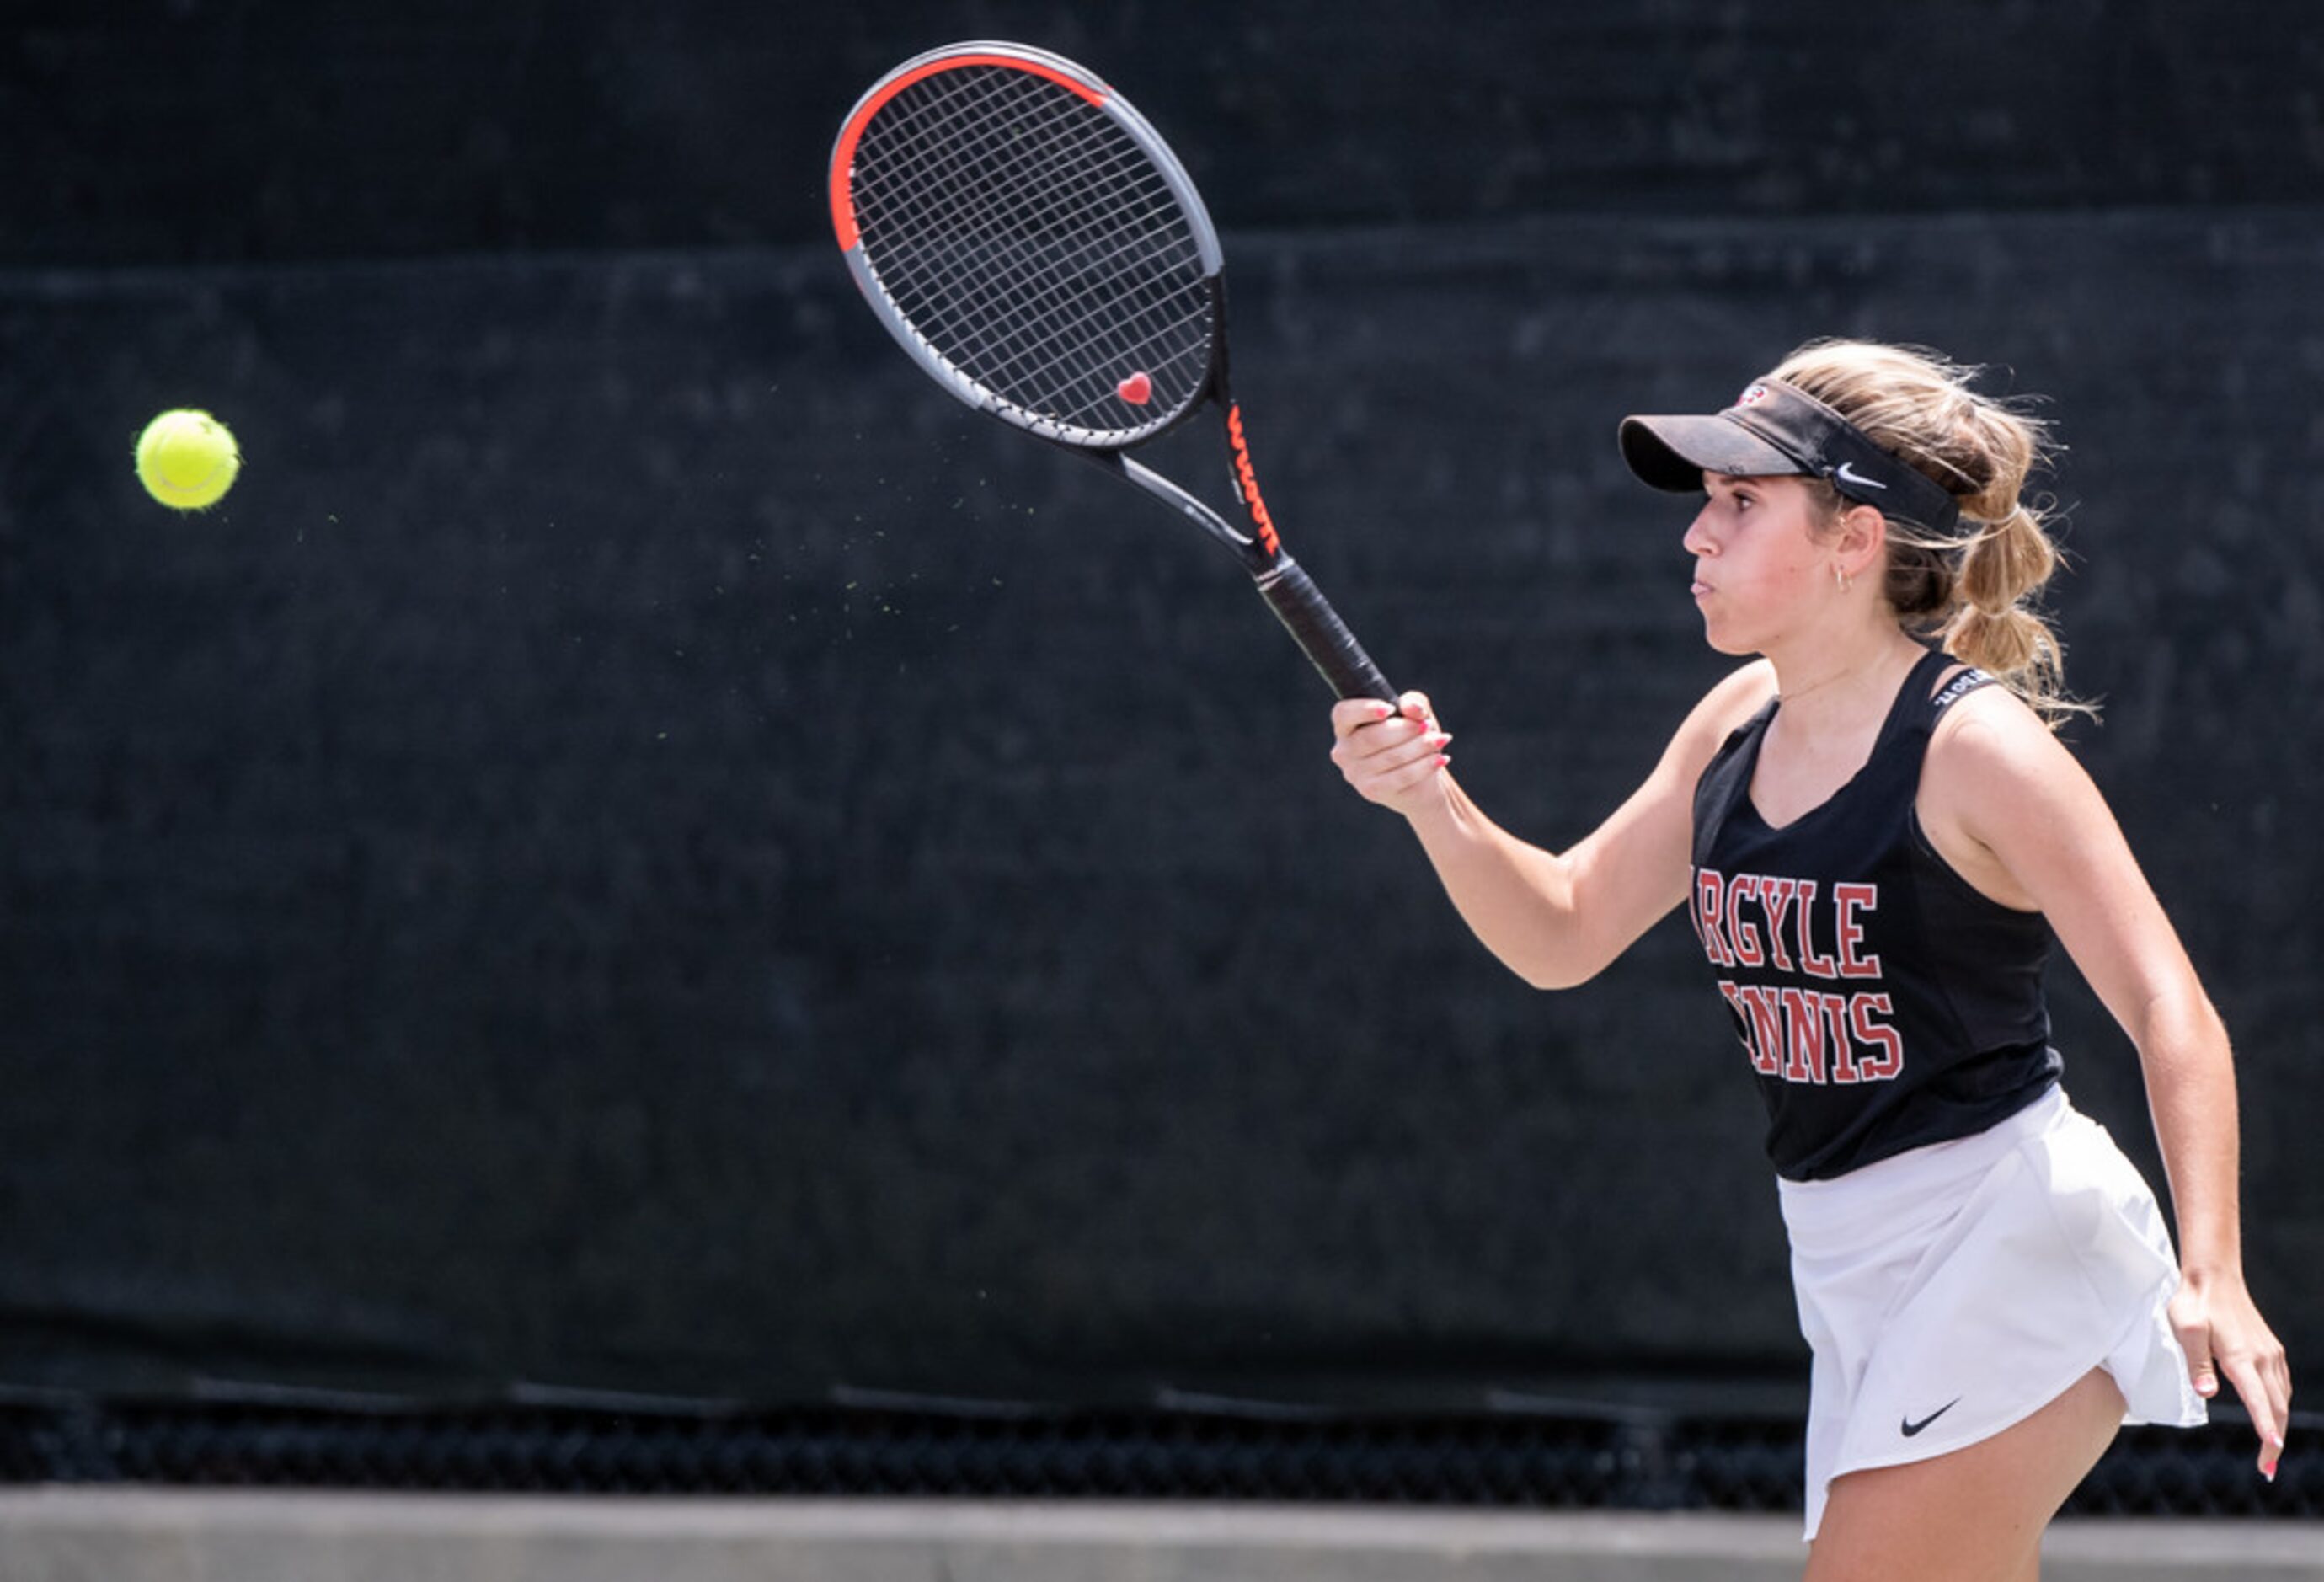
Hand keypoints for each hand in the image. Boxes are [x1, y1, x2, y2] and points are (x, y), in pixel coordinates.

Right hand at [1330, 691, 1450, 815]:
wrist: (1419, 781)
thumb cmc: (1411, 741)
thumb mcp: (1415, 715)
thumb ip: (1414, 703)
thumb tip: (1411, 708)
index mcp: (1346, 727)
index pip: (1343, 714)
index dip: (1364, 709)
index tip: (1390, 708)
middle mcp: (1343, 751)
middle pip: (1372, 737)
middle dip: (1405, 729)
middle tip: (1427, 726)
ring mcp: (1355, 773)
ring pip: (1391, 756)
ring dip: (1421, 746)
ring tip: (1440, 740)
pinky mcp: (1371, 791)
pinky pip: (1400, 776)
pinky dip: (1424, 766)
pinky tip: (1441, 759)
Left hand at [2170, 1270, 2291, 1479]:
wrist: (2213, 1277)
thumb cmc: (2193, 1304)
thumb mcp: (2185, 1329)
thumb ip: (2195, 1362)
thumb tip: (2206, 1394)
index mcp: (2242, 1358)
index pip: (2258, 1400)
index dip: (2265, 1427)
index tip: (2271, 1451)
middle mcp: (2263, 1359)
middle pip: (2276, 1408)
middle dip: (2274, 1441)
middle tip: (2266, 1470)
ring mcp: (2271, 1354)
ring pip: (2282, 1399)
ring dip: (2278, 1427)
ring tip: (2270, 1455)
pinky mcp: (2271, 1350)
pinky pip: (2281, 1385)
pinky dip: (2279, 1408)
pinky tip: (2272, 1418)